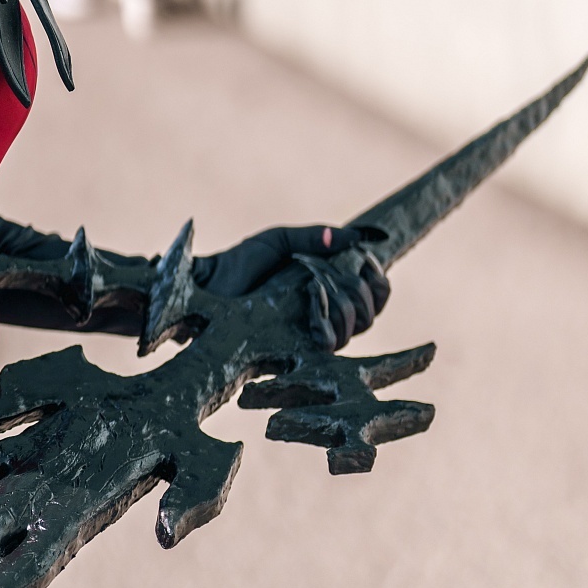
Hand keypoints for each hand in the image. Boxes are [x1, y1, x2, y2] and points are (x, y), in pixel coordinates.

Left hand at [193, 224, 390, 349]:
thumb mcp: (281, 241)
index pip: (375, 294)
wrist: (209, 284)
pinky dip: (327, 317)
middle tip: (335, 272)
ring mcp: (311, 335)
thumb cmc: (241, 262)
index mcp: (329, 289)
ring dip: (343, 302)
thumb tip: (357, 237)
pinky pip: (330, 341)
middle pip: (369, 313)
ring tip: (315, 283)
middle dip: (360, 290)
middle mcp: (325, 316)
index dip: (379, 281)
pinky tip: (313, 298)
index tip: (367, 262)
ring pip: (354, 329)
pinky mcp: (297, 350)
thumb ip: (316, 237)